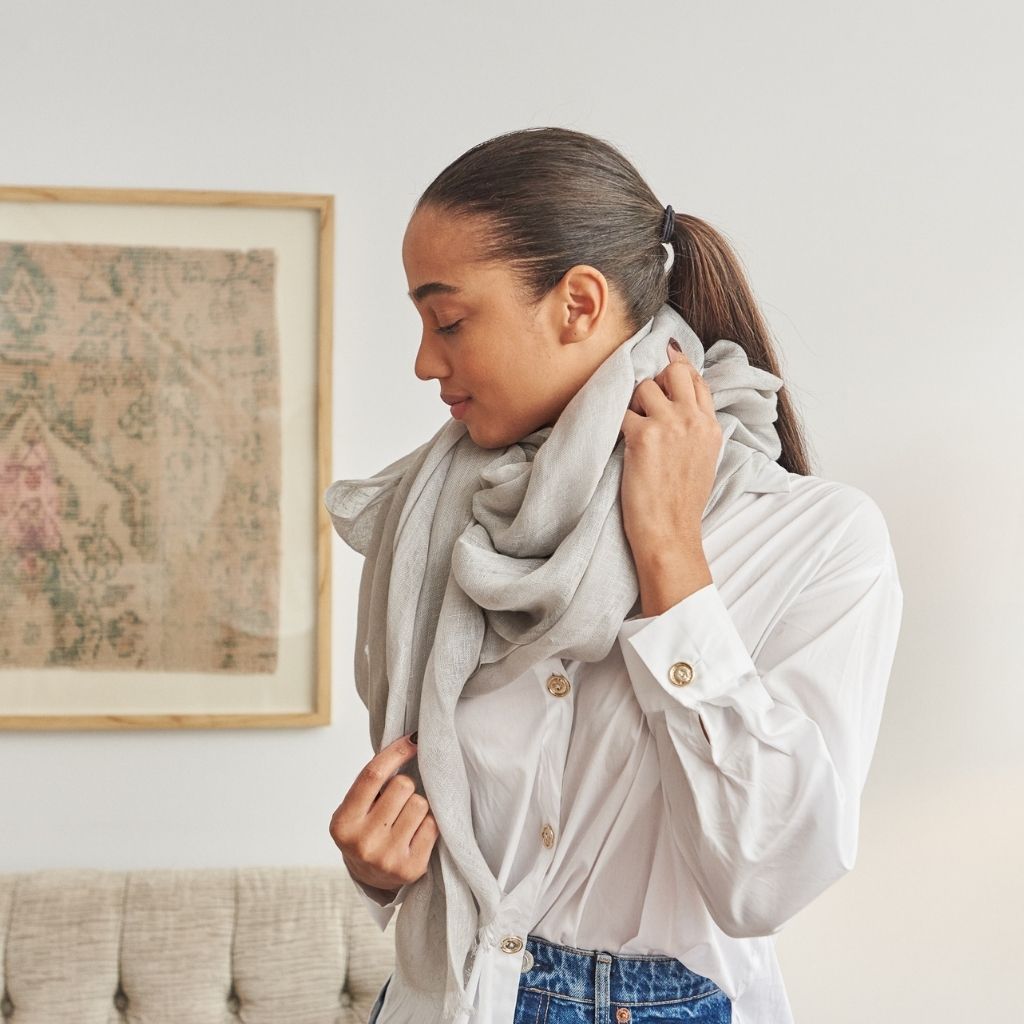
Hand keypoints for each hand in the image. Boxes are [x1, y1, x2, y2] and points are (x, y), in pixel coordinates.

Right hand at [328, 732, 437, 894]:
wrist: (372, 878)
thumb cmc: (366, 830)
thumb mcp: (356, 807)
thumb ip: (372, 781)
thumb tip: (409, 741)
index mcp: (343, 823)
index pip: (373, 775)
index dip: (396, 752)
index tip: (414, 741)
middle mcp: (363, 842)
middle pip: (403, 785)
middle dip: (405, 787)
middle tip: (397, 802)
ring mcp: (387, 858)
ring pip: (420, 804)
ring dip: (417, 806)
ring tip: (404, 820)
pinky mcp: (411, 868)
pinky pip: (432, 824)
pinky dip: (427, 824)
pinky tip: (414, 834)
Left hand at [619, 338, 721, 555]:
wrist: (670, 532)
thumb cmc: (681, 503)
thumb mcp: (703, 459)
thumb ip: (695, 428)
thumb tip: (677, 404)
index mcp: (711, 426)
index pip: (697, 380)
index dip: (679, 369)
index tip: (665, 363)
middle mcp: (694, 420)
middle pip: (675, 371)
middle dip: (656, 378)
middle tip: (643, 400)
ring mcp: (669, 424)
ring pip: (644, 387)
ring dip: (632, 403)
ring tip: (633, 430)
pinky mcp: (643, 435)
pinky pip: (622, 412)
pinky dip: (617, 422)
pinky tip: (620, 440)